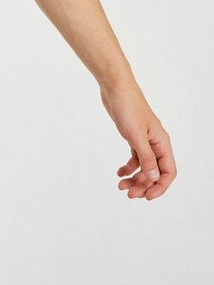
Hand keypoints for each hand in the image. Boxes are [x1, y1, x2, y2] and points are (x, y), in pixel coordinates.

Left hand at [100, 78, 176, 199]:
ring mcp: (145, 140)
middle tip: (129, 194)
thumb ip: (146, 157)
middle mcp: (156, 143)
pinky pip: (135, 158)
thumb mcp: (136, 135)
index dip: (160, 186)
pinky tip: (119, 173)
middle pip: (155, 172)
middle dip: (144, 185)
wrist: (115, 88)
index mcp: (162, 143)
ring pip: (144, 166)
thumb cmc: (128, 107)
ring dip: (135, 178)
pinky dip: (128, 167)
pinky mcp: (133, 137)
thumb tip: (154, 178)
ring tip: (121, 186)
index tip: (146, 197)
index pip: (168, 172)